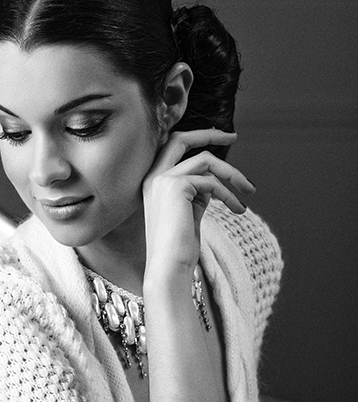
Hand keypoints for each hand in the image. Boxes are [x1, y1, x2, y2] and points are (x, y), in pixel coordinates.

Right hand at [142, 129, 254, 278]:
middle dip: (209, 133)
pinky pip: (211, 182)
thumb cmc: (179, 248)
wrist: (168, 268)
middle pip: (181, 139)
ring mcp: (162, 180)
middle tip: (234, 136)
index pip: (172, 148)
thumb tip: (215, 182)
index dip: (196, 138)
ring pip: (205, 160)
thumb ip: (197, 194)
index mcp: (152, 183)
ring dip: (232, 173)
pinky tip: (237, 209)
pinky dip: (229, 194)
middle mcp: (152, 177)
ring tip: (249, 191)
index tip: (221, 138)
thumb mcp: (189, 213)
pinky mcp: (176, 187)